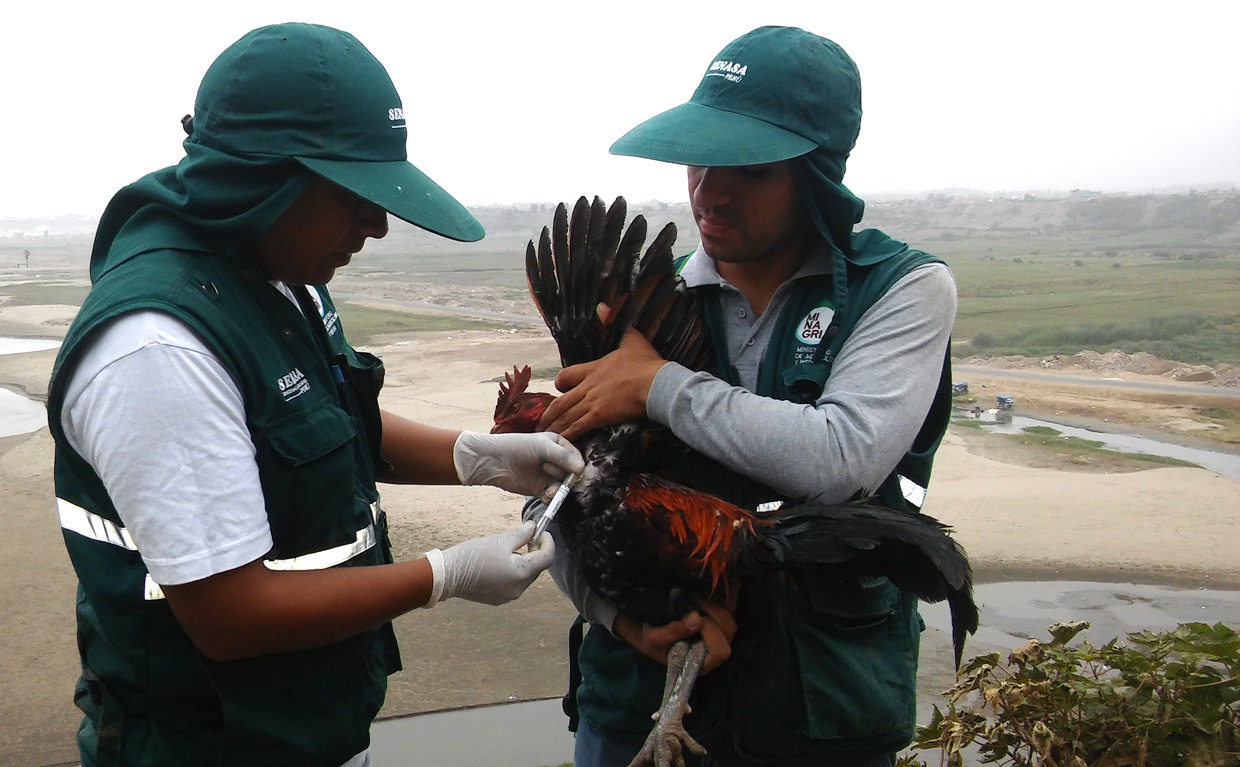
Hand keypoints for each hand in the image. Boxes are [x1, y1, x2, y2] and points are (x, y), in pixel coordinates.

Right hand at [430, 522, 554, 605]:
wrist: (448, 575)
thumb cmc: (473, 555)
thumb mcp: (500, 541)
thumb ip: (521, 534)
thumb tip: (533, 527)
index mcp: (521, 574)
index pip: (547, 558)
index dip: (547, 542)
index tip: (541, 531)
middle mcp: (519, 589)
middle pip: (537, 568)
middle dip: (535, 551)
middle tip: (527, 536)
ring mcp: (509, 596)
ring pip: (526, 576)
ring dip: (524, 561)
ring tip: (511, 548)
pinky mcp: (499, 599)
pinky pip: (514, 583)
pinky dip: (514, 571)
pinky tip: (502, 561)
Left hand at [453, 431, 583, 496]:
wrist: (493, 461)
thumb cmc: (517, 447)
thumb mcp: (542, 447)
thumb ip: (563, 457)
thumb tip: (582, 469)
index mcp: (559, 445)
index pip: (577, 457)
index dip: (576, 466)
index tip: (572, 471)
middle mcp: (556, 461)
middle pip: (572, 474)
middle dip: (565, 477)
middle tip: (548, 470)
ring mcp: (548, 476)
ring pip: (563, 486)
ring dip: (559, 489)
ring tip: (549, 488)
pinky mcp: (540, 489)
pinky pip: (552, 496)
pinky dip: (552, 497)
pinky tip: (545, 495)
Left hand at [539, 329, 667, 440]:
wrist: (656, 383)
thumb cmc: (646, 363)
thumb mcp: (631, 338)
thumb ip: (614, 321)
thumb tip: (601, 305)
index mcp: (593, 368)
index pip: (566, 375)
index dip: (560, 384)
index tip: (559, 390)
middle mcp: (588, 385)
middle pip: (561, 400)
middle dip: (549, 413)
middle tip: (542, 423)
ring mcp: (592, 402)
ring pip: (566, 416)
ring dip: (554, 426)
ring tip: (545, 435)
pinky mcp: (599, 416)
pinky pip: (578, 427)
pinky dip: (567, 434)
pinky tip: (560, 441)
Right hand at [614, 601, 736, 674]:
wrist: (640, 628)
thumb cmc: (647, 639)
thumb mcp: (654, 638)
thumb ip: (674, 631)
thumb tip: (696, 619)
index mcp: (700, 663)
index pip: (720, 652)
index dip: (712, 633)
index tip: (694, 617)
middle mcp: (712, 650)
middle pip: (729, 631)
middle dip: (714, 613)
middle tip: (694, 600)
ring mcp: (715, 634)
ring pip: (730, 617)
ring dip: (715, 604)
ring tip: (695, 595)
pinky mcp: (714, 618)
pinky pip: (728, 607)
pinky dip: (721, 597)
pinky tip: (704, 591)